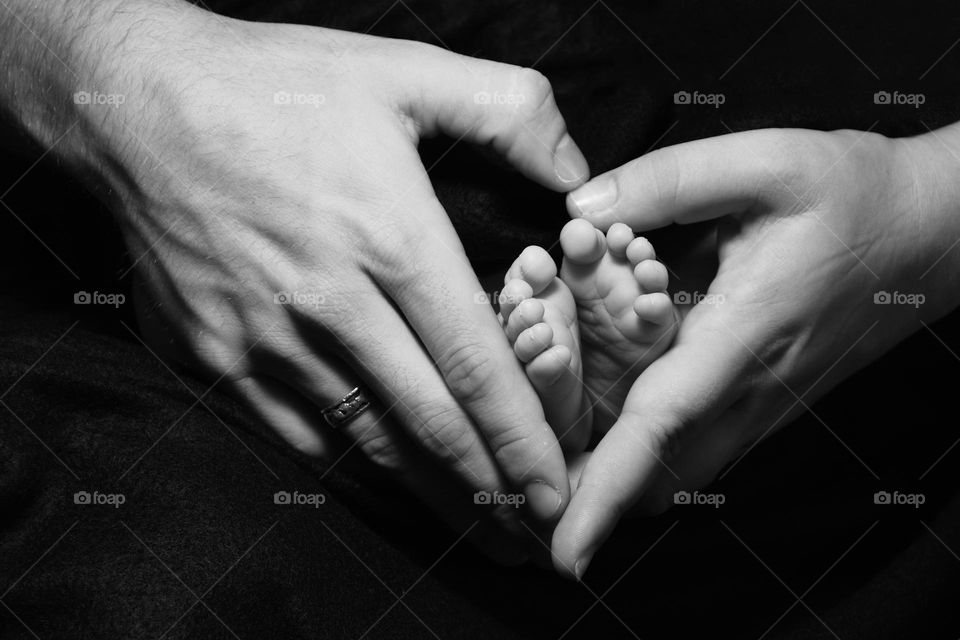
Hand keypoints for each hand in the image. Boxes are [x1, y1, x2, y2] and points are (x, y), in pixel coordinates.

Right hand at [10, 1, 590, 555]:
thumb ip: (509, 109)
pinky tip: (387, 485)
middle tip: (532, 534)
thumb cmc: (272, 87)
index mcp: (390, 240)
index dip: (523, 439)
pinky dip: (350, 466)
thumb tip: (575, 170)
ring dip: (428, 492)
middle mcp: (332, 306)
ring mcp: (268, 339)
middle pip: (429, 424)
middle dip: (490, 490)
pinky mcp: (219, 355)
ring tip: (473, 527)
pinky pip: (297, 432)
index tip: (557, 489)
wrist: (136, 104)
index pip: (475, 366)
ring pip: (367, 440)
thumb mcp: (404, 70)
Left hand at [551, 126, 959, 576]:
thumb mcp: (766, 162)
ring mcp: (762, 405)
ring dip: (615, 469)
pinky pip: (696, 448)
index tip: (565, 550)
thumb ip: (667, 181)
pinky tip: (612, 407)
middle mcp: (751, 388)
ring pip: (675, 470)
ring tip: (558, 434)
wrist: (934, 232)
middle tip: (530, 468)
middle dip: (589, 485)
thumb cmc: (853, 194)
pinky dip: (646, 449)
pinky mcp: (766, 404)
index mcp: (744, 333)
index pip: (661, 425)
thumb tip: (579, 212)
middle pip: (656, 473)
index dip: (607, 491)